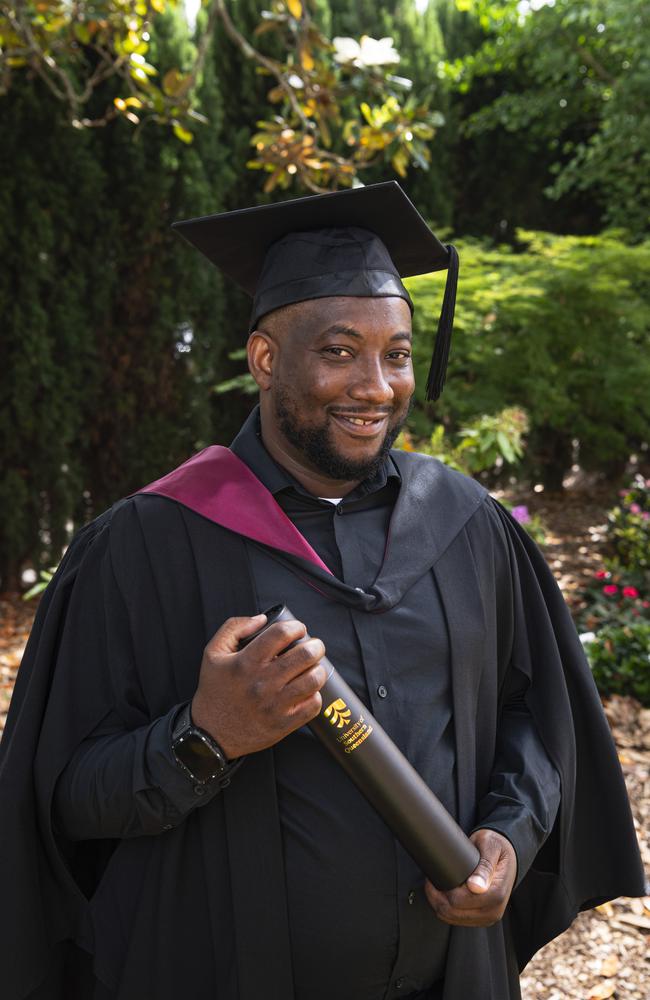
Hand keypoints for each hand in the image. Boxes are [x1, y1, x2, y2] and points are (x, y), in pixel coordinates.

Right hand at [191, 614, 326, 759]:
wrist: (210, 734)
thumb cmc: (214, 690)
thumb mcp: (213, 653)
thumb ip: (234, 627)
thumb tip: (262, 618)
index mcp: (246, 662)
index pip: (282, 634)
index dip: (296, 626)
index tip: (298, 629)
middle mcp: (262, 682)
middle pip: (305, 655)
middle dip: (315, 646)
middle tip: (313, 647)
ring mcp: (274, 704)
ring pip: (314, 679)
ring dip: (318, 669)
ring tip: (312, 668)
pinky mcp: (283, 724)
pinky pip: (313, 705)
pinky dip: (315, 695)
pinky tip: (306, 691)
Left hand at [424, 829, 516, 926]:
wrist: (509, 856)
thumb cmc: (497, 847)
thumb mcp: (491, 847)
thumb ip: (485, 866)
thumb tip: (475, 887)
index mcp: (496, 894)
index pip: (459, 902)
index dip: (442, 890)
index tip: (436, 876)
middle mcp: (494, 911)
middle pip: (453, 913)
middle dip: (437, 898)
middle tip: (431, 880)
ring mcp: (488, 917)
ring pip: (452, 919)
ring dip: (440, 904)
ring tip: (436, 886)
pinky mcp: (482, 919)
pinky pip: (457, 920)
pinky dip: (447, 909)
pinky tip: (444, 894)